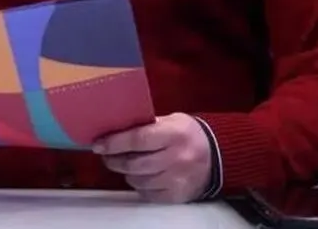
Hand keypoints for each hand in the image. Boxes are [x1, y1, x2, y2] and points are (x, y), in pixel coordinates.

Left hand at [92, 114, 213, 203]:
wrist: (218, 155)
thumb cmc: (187, 134)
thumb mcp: (170, 121)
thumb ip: (146, 125)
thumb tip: (113, 129)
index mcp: (174, 134)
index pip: (137, 140)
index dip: (114, 143)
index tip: (98, 144)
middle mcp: (177, 158)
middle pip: (135, 164)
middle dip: (114, 160)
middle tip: (106, 155)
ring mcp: (178, 179)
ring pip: (139, 181)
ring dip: (126, 173)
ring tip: (124, 164)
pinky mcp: (178, 195)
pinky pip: (148, 194)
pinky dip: (139, 185)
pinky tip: (140, 176)